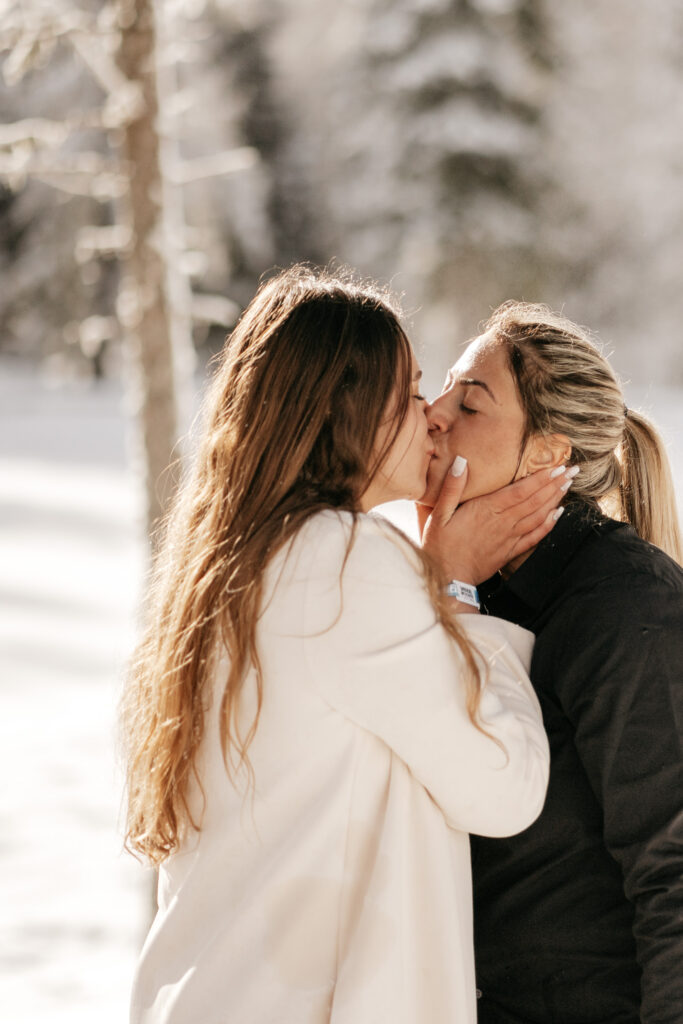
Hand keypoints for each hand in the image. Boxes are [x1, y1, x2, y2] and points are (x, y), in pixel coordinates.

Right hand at [417, 462, 575, 584]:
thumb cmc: (440, 546)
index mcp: (486, 509)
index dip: (541, 478)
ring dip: (555, 500)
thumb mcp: (439, 514)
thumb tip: (462, 462)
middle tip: (572, 470)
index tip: (557, 466)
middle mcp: (502, 522)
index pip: (520, 490)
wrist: (448, 579)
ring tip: (567, 485)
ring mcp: (509, 537)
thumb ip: (452, 488)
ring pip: (538, 516)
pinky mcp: (510, 551)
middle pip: (534, 500)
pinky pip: (534, 536)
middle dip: (554, 484)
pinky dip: (548, 525)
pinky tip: (558, 515)